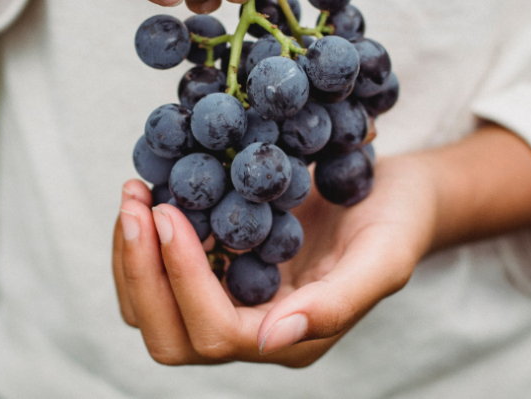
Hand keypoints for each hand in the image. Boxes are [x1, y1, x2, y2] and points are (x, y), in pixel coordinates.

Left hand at [112, 155, 436, 365]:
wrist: (396, 194)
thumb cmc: (398, 223)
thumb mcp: (384, 258)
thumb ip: (338, 303)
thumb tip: (273, 339)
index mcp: (290, 336)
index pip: (217, 331)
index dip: (183, 277)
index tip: (168, 212)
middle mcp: (252, 328)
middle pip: (169, 333)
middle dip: (141, 271)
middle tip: (136, 204)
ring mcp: (231, 300)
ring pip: (154, 309)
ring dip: (132, 255)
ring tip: (135, 193)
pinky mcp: (220, 269)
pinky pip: (161, 272)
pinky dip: (144, 240)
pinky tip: (151, 192)